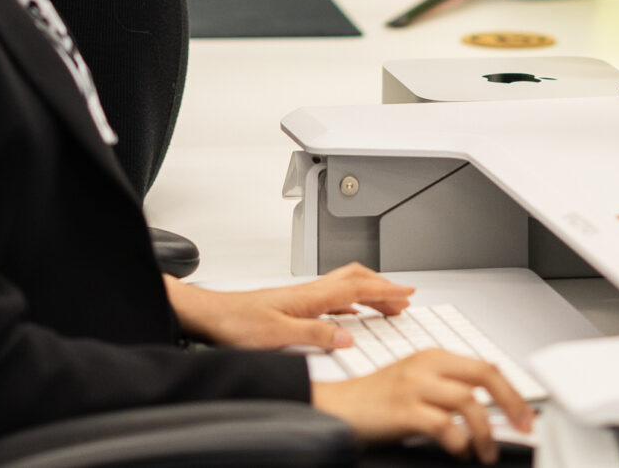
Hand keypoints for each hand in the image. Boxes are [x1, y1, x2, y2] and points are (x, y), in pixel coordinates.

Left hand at [167, 264, 412, 349]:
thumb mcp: (278, 336)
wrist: (210, 316)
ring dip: (368, 291)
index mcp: (309, 298)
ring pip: (343, 286)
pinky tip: (350, 314)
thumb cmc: (237, 323)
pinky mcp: (292, 305)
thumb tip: (347, 337)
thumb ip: (315, 335)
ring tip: (386, 302)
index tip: (407, 292)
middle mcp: (307, 293)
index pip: (356, 287)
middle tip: (404, 298)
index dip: (384, 289)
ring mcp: (300, 297)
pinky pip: (331, 297)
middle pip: (353, 280)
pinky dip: (350, 301)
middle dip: (382, 287)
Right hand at [310, 348, 532, 457]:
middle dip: (512, 403)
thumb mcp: (415, 383)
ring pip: (468, 400)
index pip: (485, 366)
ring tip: (485, 452)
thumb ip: (448, 389)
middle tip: (523, 427)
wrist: (336, 407)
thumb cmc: (375, 401)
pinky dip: (458, 441)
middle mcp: (426, 365)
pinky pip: (443, 425)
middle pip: (484, 374)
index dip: (511, 392)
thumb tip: (488, 410)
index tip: (525, 415)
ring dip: (485, 431)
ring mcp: (414, 385)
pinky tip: (458, 451)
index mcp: (432, 356)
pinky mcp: (403, 409)